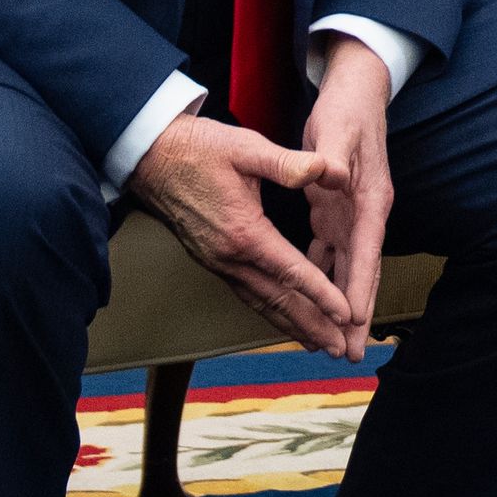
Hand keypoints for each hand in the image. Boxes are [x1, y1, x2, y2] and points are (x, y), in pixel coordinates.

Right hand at [128, 112, 348, 346]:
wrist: (151, 157)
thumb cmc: (200, 149)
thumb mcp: (247, 148)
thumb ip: (288, 163)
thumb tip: (327, 169)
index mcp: (244, 231)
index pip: (290, 272)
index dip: (321, 294)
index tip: (345, 314)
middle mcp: (230, 256)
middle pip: (277, 300)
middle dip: (311, 326)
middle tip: (340, 348)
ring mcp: (218, 261)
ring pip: (260, 302)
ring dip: (291, 325)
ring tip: (318, 344)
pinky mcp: (212, 260)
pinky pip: (247, 293)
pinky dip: (269, 310)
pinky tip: (283, 317)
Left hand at [297, 37, 397, 362]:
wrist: (356, 91)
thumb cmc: (347, 111)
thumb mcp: (335, 130)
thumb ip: (328, 157)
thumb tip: (327, 175)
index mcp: (370, 199)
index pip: (365, 254)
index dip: (358, 290)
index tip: (353, 323)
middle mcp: (366, 214)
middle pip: (361, 273)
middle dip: (355, 316)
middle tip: (348, 354)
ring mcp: (353, 215)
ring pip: (347, 269)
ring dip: (339, 305)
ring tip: (332, 342)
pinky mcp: (337, 211)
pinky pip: (331, 253)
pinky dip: (324, 277)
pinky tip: (311, 298)